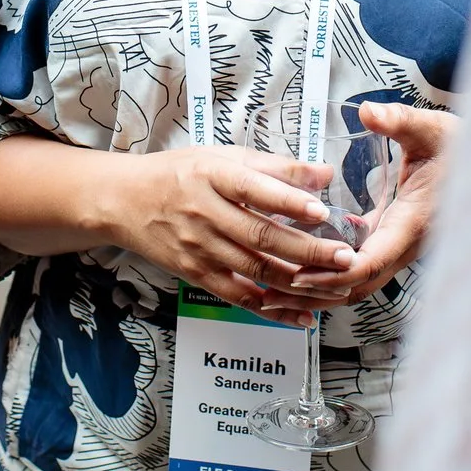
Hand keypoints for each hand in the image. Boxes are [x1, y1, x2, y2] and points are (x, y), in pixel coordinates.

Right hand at [95, 148, 355, 325]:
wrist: (125, 200)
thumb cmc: (180, 173)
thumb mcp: (223, 156)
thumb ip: (274, 166)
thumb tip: (324, 173)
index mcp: (214, 176)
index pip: (255, 189)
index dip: (288, 201)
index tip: (321, 210)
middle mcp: (206, 213)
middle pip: (261, 236)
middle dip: (307, 250)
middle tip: (345, 257)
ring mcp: (200, 247)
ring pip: (255, 270)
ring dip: (299, 283)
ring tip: (336, 285)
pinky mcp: (196, 274)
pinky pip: (238, 296)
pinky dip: (272, 309)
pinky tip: (302, 314)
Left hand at [278, 102, 455, 307]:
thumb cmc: (463, 146)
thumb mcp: (433, 128)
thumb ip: (400, 121)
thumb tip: (368, 112)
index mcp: (414, 223)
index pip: (371, 261)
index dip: (333, 272)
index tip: (299, 274)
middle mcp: (409, 244)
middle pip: (359, 284)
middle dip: (316, 291)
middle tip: (272, 292)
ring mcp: (404, 248)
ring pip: (361, 283)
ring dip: (321, 289)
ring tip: (278, 292)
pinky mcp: (398, 244)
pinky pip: (365, 269)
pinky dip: (335, 276)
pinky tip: (305, 270)